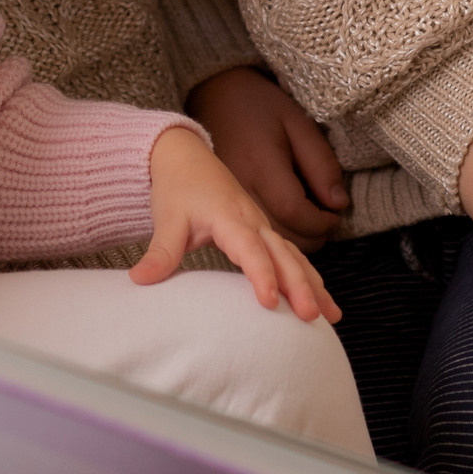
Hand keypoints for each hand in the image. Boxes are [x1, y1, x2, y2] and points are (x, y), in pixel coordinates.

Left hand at [132, 126, 340, 323]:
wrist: (185, 156)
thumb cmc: (178, 188)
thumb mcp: (167, 218)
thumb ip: (160, 252)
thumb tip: (140, 281)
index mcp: (230, 217)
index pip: (250, 249)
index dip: (261, 275)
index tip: (269, 303)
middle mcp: (254, 221)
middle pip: (283, 255)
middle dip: (300, 286)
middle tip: (312, 316)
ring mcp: (263, 225)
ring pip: (294, 256)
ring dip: (314, 284)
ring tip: (332, 315)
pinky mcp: (265, 231)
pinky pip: (292, 254)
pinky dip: (309, 276)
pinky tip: (322, 298)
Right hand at [185, 67, 349, 249]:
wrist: (215, 96)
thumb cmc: (261, 106)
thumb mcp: (299, 124)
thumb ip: (321, 164)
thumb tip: (338, 204)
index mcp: (260, 165)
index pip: (294, 212)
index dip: (321, 222)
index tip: (336, 215)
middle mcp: (237, 188)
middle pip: (279, 234)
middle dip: (312, 236)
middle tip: (327, 219)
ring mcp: (223, 199)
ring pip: (264, 240)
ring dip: (294, 239)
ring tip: (309, 218)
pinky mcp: (218, 204)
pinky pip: (249, 232)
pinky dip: (274, 234)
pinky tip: (286, 217)